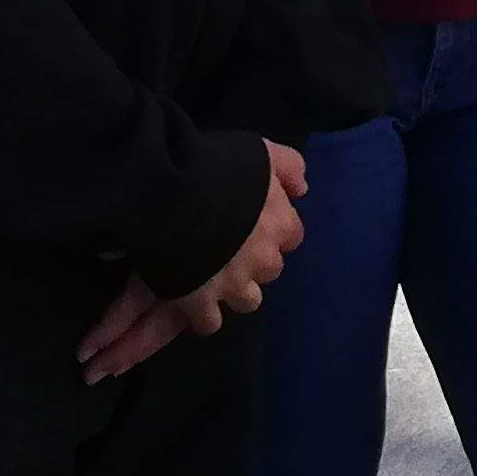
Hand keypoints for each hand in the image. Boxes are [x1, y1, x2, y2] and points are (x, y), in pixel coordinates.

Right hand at [77, 140, 307, 381]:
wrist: (174, 195)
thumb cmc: (219, 168)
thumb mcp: (263, 152)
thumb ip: (290, 167)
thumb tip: (302, 190)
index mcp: (281, 225)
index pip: (291, 237)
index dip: (272, 234)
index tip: (254, 228)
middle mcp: (264, 260)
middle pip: (269, 271)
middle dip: (254, 265)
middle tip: (229, 251)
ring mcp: (233, 285)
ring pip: (247, 302)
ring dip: (234, 293)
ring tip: (213, 279)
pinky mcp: (200, 303)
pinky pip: (209, 323)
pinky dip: (201, 315)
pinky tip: (190, 301)